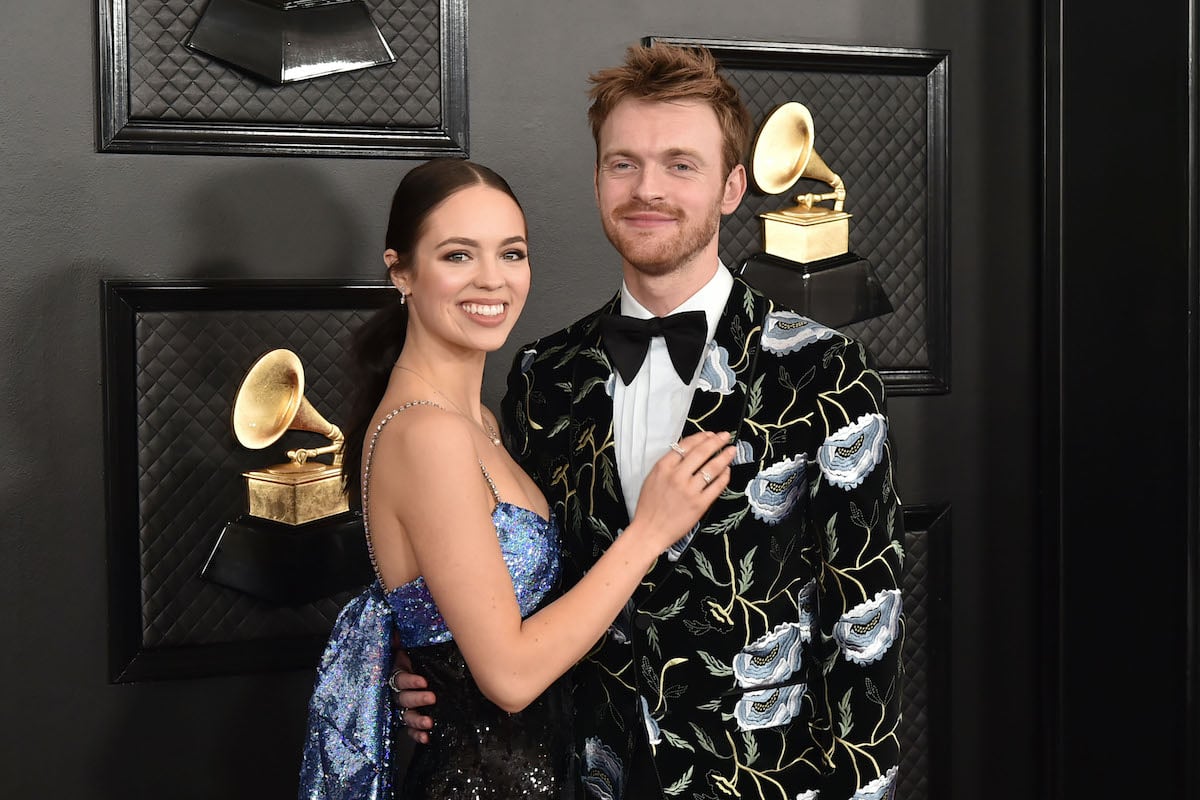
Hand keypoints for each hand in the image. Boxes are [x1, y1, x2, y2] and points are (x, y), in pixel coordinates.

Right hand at [389, 648, 435, 743]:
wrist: (416, 668)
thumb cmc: (413, 658)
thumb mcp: (406, 648)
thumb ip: (399, 642)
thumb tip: (396, 632)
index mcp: (396, 675)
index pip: (400, 679)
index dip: (410, 681)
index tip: (423, 681)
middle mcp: (397, 693)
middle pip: (403, 699)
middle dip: (417, 699)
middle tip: (431, 697)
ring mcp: (403, 707)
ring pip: (406, 716)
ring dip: (417, 720)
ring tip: (429, 722)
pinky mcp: (410, 719)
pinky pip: (410, 729)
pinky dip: (417, 735)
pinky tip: (426, 738)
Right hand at [631, 430, 734, 552]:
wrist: (649, 531)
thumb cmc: (649, 506)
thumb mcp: (652, 478)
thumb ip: (668, 465)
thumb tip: (687, 451)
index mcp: (663, 467)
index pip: (686, 445)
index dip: (701, 437)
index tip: (710, 434)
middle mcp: (677, 476)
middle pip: (701, 453)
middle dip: (716, 442)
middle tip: (726, 436)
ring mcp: (690, 491)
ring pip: (712, 468)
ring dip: (724, 457)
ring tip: (732, 450)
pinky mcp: (699, 504)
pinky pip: (716, 486)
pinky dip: (724, 476)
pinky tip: (727, 471)